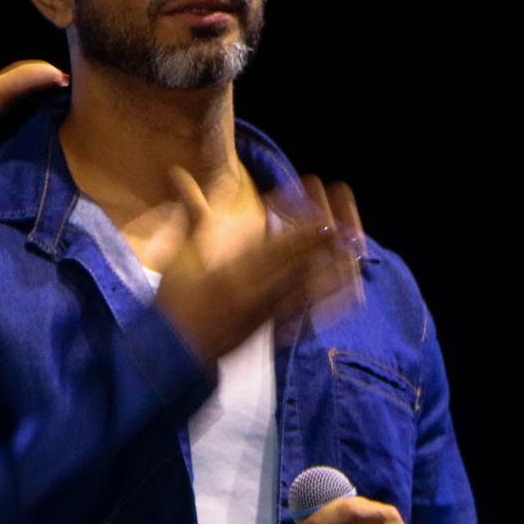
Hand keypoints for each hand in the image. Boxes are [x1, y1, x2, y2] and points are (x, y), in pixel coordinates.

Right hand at [152, 169, 362, 361]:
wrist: (172, 351)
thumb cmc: (172, 300)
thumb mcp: (176, 255)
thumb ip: (188, 215)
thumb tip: (177, 173)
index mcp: (229, 275)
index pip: (270, 249)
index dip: (299, 233)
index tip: (321, 217)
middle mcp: (252, 294)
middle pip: (294, 267)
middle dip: (321, 247)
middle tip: (345, 227)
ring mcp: (264, 315)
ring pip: (304, 291)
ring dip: (330, 270)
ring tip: (351, 250)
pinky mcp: (270, 330)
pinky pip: (305, 315)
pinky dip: (327, 302)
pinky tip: (348, 291)